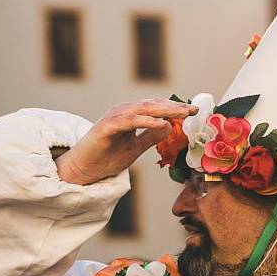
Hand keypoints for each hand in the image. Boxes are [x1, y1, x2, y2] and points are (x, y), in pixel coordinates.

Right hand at [56, 99, 196, 184]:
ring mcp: (114, 118)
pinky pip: (129, 121)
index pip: (156, 108)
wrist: (83, 170)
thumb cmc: (106, 157)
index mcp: (131, 116)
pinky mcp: (106, 127)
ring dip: (164, 110)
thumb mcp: (135, 148)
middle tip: (193, 110)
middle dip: (174, 107)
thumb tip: (169, 126)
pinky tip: (161, 123)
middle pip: (152, 105)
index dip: (175, 109)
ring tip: (182, 114)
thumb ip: (150, 137)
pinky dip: (146, 121)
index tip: (194, 112)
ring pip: (143, 109)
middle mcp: (123, 112)